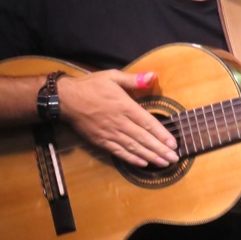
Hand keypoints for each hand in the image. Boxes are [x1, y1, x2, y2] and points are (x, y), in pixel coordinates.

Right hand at [58, 70, 177, 167]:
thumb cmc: (91, 86)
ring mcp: (109, 133)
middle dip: (160, 149)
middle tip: (174, 158)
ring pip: (133, 147)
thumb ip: (134, 79)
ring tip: (163, 163)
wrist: (66, 99)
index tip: (173, 143)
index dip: (161, 134)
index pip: (147, 122)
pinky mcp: (100, 141)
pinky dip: (131, 158)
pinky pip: (118, 152)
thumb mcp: (112, 76)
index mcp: (124, 106)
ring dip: (150, 156)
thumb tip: (153, 76)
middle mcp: (119, 122)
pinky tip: (142, 163)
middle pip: (143, 138)